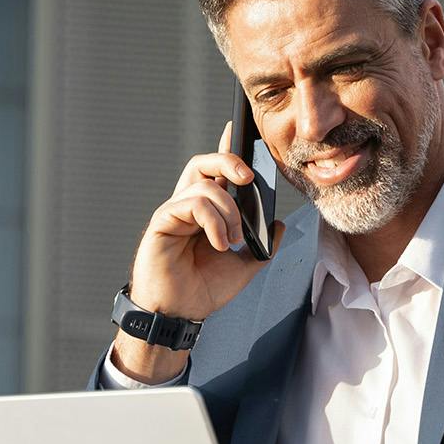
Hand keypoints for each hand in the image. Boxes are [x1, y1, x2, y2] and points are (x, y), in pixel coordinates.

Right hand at [112, 124, 283, 382]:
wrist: (179, 315)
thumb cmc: (204, 290)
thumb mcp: (246, 266)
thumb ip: (263, 245)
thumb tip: (279, 225)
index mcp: (207, 211)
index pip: (217, 172)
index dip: (226, 149)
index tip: (236, 128)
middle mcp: (189, 205)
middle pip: (204, 164)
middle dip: (228, 161)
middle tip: (248, 178)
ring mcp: (175, 211)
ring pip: (205, 185)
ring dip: (229, 210)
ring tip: (234, 239)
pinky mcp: (163, 220)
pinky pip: (192, 203)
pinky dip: (213, 221)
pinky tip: (220, 243)